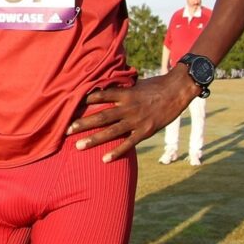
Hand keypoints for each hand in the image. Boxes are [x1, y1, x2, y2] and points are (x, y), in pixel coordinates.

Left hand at [68, 68, 198, 162]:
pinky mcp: (146, 131)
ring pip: (111, 131)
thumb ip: (119, 89)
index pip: (98, 96)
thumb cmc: (154, 85)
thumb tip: (102, 87)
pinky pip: (128, 143)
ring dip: (93, 139)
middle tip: (66, 130)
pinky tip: (104, 159)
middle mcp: (127, 107)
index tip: (68, 106)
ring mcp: (136, 120)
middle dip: (82, 124)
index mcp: (123, 93)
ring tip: (78, 146)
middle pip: (100, 116)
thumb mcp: (134, 84)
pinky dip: (116, 152)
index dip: (83, 101)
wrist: (177, 90)